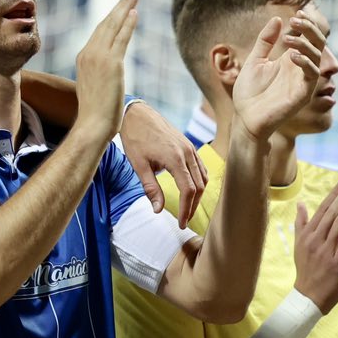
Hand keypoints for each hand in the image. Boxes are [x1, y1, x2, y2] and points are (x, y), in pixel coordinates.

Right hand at [71, 0, 138, 144]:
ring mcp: (99, 57)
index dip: (111, 17)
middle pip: (106, 23)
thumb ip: (99, 75)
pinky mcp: (111, 63)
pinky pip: (121, 37)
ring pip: (113, 25)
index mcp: (83, 58)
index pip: (99, 32)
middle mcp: (88, 53)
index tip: (121, 7)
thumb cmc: (95, 114)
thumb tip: (108, 76)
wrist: (92, 125)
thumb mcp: (94, 88)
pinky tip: (135, 12)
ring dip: (125, 7)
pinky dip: (128, 23)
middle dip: (119, 5)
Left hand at [119, 102, 206, 227]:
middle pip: (199, 186)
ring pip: (203, 177)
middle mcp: (187, 153)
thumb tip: (158, 210)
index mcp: (175, 158)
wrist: (137, 113)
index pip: (188, 191)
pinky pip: (201, 167)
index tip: (181, 224)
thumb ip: (150, 188)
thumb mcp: (138, 165)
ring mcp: (190, 148)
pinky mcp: (188, 145)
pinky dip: (200, 181)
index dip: (186, 210)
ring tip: (188, 209)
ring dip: (198, 195)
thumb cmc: (135, 137)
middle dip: (193, 206)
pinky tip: (192, 190)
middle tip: (185, 220)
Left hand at [230, 14, 322, 140]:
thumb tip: (277, 19)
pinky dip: (305, 62)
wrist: (245, 118)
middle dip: (310, 29)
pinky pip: (312, 75)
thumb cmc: (249, 93)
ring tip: (288, 39)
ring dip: (305, 44)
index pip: (307, 37)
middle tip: (296, 19)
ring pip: (317, 56)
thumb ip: (265, 41)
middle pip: (317, 43)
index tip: (296, 14)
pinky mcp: (303, 93)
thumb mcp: (254, 61)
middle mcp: (300, 68)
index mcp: (290, 59)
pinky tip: (292, 56)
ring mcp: (303, 80)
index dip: (306, 24)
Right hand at [293, 176, 337, 312]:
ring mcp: (325, 251)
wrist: (308, 296)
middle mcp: (315, 240)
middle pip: (331, 214)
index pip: (322, 210)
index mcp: (307, 235)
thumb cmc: (306, 269)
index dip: (333, 195)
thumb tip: (300, 204)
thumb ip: (301, 223)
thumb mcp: (299, 245)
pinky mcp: (336, 262)